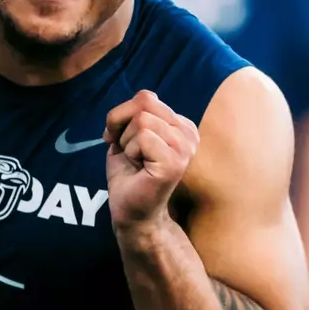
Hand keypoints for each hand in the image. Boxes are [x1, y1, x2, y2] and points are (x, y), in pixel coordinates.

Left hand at [104, 90, 198, 234]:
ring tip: (136, 162)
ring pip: (142, 120)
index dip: (121, 117)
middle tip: (126, 152)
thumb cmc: (128, 176)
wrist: (131, 212)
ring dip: (127, 143)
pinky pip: (143, 137)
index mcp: (181, 126)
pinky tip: (139, 169)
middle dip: (121, 126)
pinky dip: (130, 153)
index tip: (120, 140)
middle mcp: (188, 134)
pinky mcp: (175, 162)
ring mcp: (184, 148)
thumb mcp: (126, 136)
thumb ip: (133, 113)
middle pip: (144, 102)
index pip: (146, 97)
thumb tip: (139, 98)